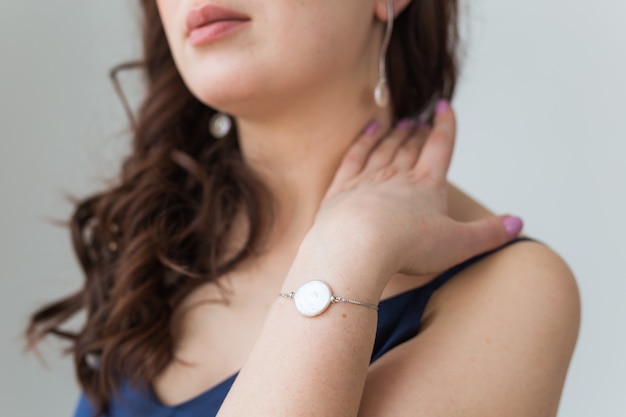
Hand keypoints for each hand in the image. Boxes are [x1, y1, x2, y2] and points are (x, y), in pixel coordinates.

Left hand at [311, 101, 522, 288]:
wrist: (356, 247)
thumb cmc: (408, 248)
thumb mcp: (458, 245)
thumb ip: (489, 234)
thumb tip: (519, 223)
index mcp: (427, 185)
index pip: (439, 148)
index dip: (445, 126)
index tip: (445, 107)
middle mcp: (397, 176)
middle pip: (410, 148)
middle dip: (417, 134)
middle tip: (419, 121)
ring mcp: (367, 180)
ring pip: (384, 149)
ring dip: (393, 135)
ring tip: (399, 124)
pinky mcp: (341, 190)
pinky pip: (354, 157)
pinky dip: (363, 141)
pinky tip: (368, 131)